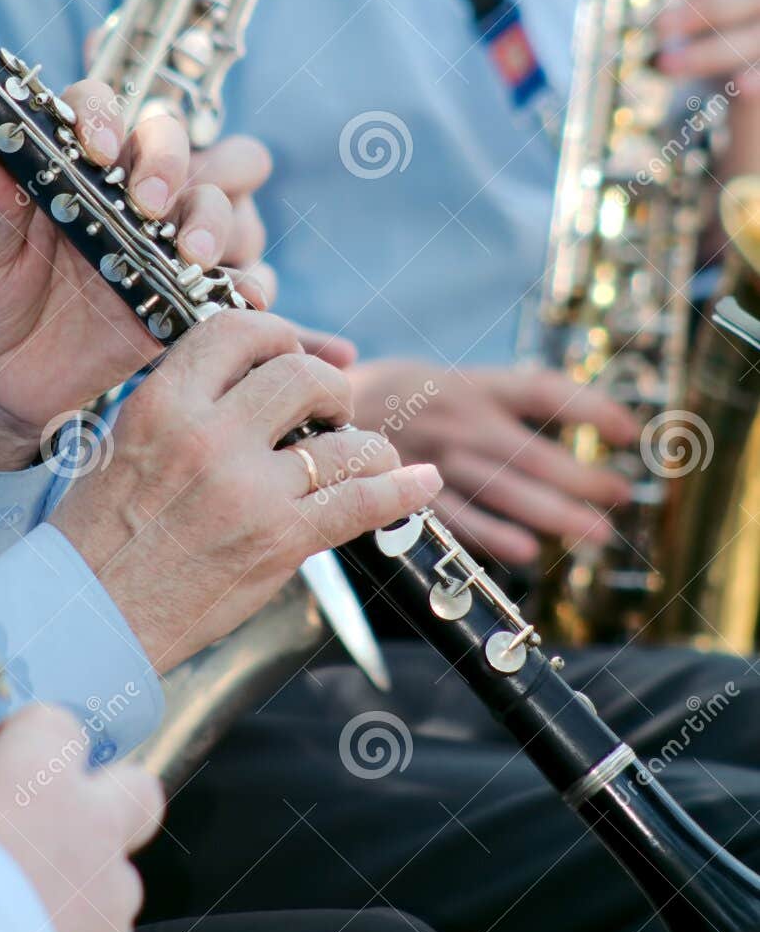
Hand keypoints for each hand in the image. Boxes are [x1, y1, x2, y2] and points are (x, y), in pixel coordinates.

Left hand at [0, 81, 273, 469]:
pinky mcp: (181, 301)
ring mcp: (160, 247)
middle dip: (173, 162)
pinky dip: (246, 286)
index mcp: (71, 166)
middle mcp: (125, 196)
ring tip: (191, 258)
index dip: (108, 117)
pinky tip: (233, 299)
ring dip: (217, 221)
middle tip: (149, 206)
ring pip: (222, 204)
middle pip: (180, 144)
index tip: (96, 152)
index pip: (104, 108)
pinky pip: (238, 282)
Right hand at [0, 704, 163, 931]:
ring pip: (125, 889)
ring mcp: (107, 894)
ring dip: (93, 906)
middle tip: (64, 835)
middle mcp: (89, 821)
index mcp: (38, 769)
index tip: (2, 768)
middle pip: (137, 792)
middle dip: (112, 809)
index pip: (58, 727)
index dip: (33, 745)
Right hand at [52, 311, 442, 670]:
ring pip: (343, 440)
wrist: (90, 618)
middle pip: (302, 375)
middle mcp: (207, 437)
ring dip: (366, 443)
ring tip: (366, 453)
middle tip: (329, 408)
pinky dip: (401, 490)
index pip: (238, 332)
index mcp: (161, 403)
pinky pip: (360, 502)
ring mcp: (248, 490)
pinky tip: (421, 484)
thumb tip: (251, 376)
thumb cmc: (99, 534)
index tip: (290, 352)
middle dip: (329, 386)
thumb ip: (184, 403)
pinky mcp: (279, 541)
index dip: (278, 334)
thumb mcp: (123, 442)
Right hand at [348, 359, 639, 568]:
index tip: (630, 430)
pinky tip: (526, 552)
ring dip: (554, 513)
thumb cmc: (378, 399)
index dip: (590, 407)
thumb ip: (486, 396)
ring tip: (596, 534)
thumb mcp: (430, 378)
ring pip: (502, 487)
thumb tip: (555, 412)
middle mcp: (454, 419)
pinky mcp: (402, 492)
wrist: (302, 412)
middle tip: (620, 496)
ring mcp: (429, 457)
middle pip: (531, 449)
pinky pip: (454, 517)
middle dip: (581, 477)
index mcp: (465, 385)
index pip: (540, 390)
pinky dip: (492, 534)